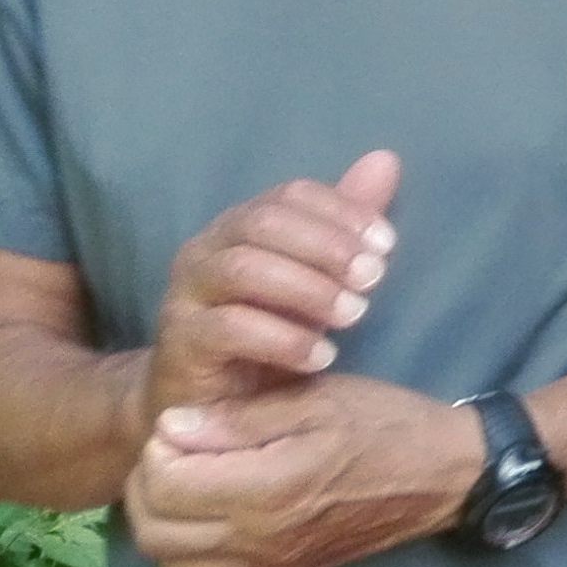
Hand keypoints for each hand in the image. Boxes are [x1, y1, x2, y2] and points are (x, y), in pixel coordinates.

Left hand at [126, 374, 483, 566]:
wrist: (441, 477)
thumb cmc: (384, 425)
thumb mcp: (318, 401)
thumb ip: (240, 418)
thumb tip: (171, 426)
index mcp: (268, 489)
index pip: (166, 485)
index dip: (159, 450)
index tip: (182, 423)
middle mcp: (258, 538)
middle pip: (154, 530)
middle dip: (146, 486)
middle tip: (172, 450)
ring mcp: (266, 565)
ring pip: (169, 559)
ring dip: (160, 519)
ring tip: (186, 479)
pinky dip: (185, 543)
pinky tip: (212, 507)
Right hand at [146, 151, 399, 425]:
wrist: (214, 406)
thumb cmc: (272, 331)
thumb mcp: (318, 279)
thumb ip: (344, 226)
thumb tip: (386, 160)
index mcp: (240, 225)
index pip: (292, 195)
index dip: (342, 211)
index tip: (387, 243)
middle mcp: (206, 249)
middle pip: (265, 224)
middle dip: (328, 246)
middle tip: (374, 277)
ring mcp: (184, 294)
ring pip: (244, 270)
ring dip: (309, 289)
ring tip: (356, 314)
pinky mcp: (179, 343)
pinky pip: (229, 328)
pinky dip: (283, 339)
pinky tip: (323, 356)